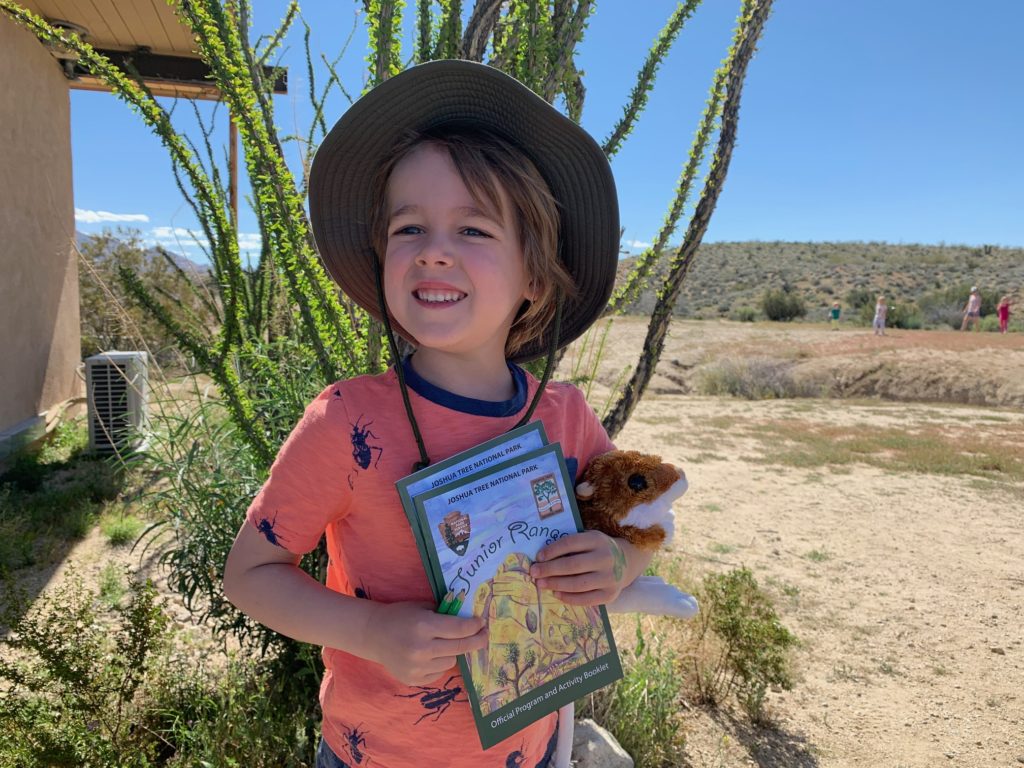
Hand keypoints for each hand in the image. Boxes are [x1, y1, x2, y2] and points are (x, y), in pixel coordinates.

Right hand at [363, 601, 487, 685]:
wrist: (373, 635)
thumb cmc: (400, 616)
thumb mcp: (423, 608)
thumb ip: (445, 614)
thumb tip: (471, 622)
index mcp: (424, 626)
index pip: (459, 629)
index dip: (475, 626)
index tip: (482, 623)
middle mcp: (421, 648)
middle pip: (460, 647)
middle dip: (476, 640)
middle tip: (484, 635)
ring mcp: (417, 667)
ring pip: (452, 661)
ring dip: (453, 652)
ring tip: (441, 644)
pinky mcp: (413, 680)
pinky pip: (439, 672)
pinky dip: (440, 663)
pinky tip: (429, 655)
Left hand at [529, 530, 629, 606]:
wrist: (626, 561)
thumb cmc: (597, 549)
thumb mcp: (588, 539)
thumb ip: (571, 545)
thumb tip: (542, 557)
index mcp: (598, 540)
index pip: (571, 543)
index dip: (552, 550)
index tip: (538, 557)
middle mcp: (605, 558)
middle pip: (572, 565)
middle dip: (549, 570)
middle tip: (534, 573)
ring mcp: (609, 578)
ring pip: (578, 584)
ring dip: (556, 584)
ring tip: (541, 584)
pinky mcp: (610, 595)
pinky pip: (586, 599)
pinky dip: (569, 598)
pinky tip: (556, 594)